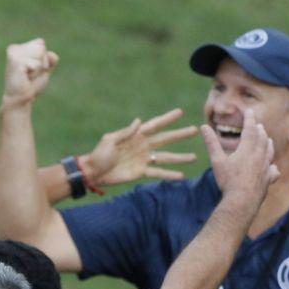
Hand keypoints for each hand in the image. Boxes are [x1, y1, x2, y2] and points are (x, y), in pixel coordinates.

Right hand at [1, 38, 58, 108]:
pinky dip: (36, 73)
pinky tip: (26, 79)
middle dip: (42, 63)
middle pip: (41, 47)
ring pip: (40, 53)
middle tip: (30, 75)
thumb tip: (51, 55)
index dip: (42, 59)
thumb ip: (50, 59)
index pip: (40, 43)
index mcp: (17, 48)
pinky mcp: (16, 62)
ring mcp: (14, 54)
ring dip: (39, 69)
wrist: (21, 100)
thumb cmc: (30, 86)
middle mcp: (13, 49)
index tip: (31, 70)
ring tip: (28, 77)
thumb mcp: (44, 69)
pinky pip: (38, 64)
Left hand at [81, 109, 197, 186]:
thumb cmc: (99, 154)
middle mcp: (143, 146)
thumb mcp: (110, 140)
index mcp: (136, 135)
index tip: (180, 112)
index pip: (155, 125)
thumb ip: (125, 132)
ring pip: (166, 157)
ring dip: (180, 157)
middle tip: (195, 130)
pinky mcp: (141, 172)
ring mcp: (144, 159)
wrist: (93, 172)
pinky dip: (169, 174)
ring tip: (194, 157)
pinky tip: (181, 176)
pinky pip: (158, 173)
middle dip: (180, 135)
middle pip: (166, 139)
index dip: (167, 119)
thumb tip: (139, 121)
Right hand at [200, 108, 278, 207]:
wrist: (242, 201)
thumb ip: (211, 143)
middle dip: (260, 131)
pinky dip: (272, 167)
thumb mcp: (217, 161)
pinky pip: (273, 171)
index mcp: (247, 149)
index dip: (250, 119)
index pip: (250, 129)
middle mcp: (259, 156)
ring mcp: (265, 168)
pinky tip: (272, 168)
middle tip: (258, 125)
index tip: (250, 111)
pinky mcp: (268, 180)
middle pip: (262, 139)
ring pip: (269, 152)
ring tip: (268, 140)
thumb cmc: (228, 180)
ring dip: (268, 144)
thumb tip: (203, 127)